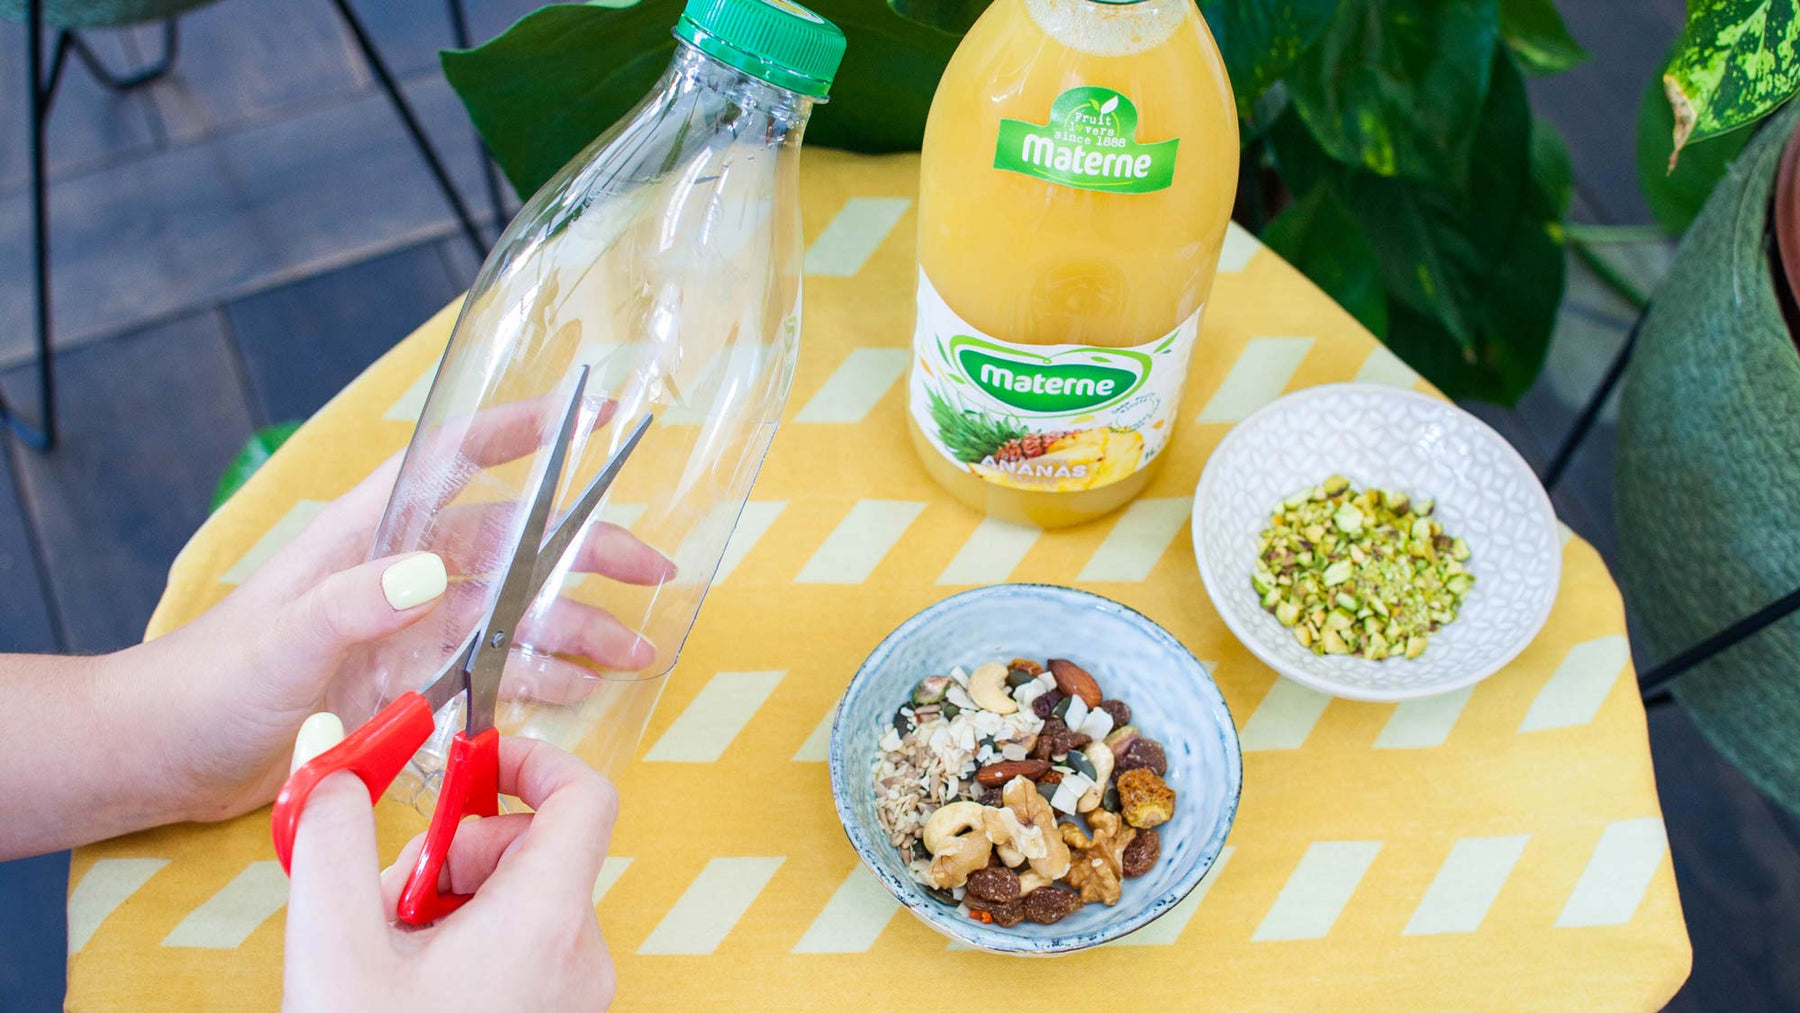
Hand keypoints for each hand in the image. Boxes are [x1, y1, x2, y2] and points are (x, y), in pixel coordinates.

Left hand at [132, 397, 671, 825]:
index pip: (454, 462)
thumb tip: (435, 574)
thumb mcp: (280, 639)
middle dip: (588, 554)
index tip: (590, 415)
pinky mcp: (412, 685)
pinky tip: (583, 690)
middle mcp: (401, 573)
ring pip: (516, 616)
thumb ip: (353, 602)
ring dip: (579, 630)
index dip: (520, 431)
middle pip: (513, 547)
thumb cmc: (208, 683)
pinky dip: (541, 679)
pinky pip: (494, 673)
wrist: (166, 754)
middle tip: (657, 573)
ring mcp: (411, 630)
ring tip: (639, 653)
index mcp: (368, 535)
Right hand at [282, 731, 616, 1011]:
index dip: (526, 760)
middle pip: (535, 848)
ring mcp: (573, 995)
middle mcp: (580, 955)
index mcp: (546, 922)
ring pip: (523, 900)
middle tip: (390, 894)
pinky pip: (523, 948)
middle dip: (455, 849)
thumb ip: (335, 838)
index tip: (463, 763)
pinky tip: (409, 985)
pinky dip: (467, 943)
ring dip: (452, 901)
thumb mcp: (333, 945)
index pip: (583, 796)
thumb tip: (338, 766)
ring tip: (390, 952)